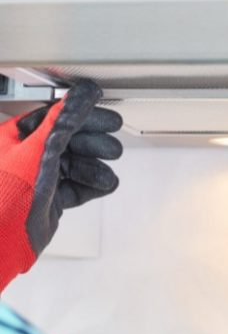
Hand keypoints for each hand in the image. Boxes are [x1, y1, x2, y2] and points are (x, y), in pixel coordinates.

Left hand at [0, 80, 121, 290]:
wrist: (1, 237)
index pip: (58, 119)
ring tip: (106, 172)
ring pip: (76, 166)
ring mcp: (39, 178)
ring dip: (94, 168)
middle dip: (94, 145)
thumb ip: (63, 120)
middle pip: (71, 142)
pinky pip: (77, 187)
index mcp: (17, 137)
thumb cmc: (4, 193)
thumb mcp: (39, 148)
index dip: (85, 118)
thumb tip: (82, 96)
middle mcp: (27, 156)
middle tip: (112, 147)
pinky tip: (102, 184)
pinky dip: (91, 186)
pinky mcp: (50, 199)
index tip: (108, 119)